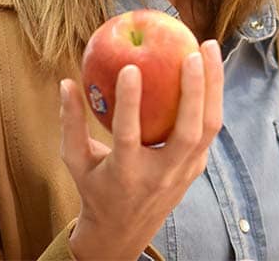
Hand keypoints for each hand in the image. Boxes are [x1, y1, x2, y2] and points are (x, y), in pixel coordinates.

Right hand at [60, 40, 223, 260]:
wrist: (124, 231)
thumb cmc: (96, 188)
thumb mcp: (75, 161)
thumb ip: (70, 123)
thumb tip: (66, 82)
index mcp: (126, 173)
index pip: (129, 135)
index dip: (130, 102)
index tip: (130, 67)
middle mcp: (161, 174)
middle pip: (187, 131)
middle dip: (194, 90)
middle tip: (192, 52)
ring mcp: (184, 172)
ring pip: (209, 128)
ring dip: (213, 87)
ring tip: (210, 47)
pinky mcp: (196, 167)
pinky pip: (209, 128)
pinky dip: (211, 96)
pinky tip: (209, 67)